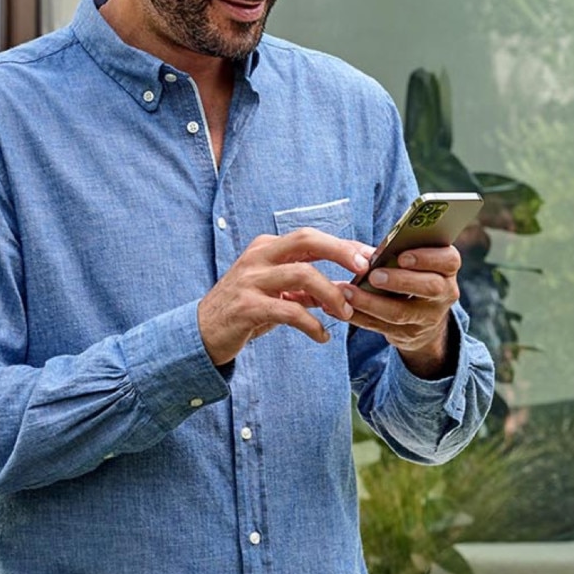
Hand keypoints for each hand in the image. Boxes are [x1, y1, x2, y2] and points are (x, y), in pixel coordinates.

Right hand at [197, 228, 373, 365]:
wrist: (202, 333)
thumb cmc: (245, 310)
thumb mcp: (277, 292)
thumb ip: (308, 288)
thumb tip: (348, 289)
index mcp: (266, 247)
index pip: (311, 237)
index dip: (343, 245)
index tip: (370, 257)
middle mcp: (258, 257)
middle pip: (306, 240)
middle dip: (340, 251)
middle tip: (364, 271)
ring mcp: (251, 280)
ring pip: (302, 273)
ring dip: (331, 293)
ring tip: (345, 313)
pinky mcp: (247, 307)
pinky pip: (289, 311)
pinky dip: (312, 324)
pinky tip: (322, 336)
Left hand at [342, 245, 460, 378]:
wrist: (423, 319)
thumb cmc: (410, 275)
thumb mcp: (413, 262)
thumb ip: (396, 253)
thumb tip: (363, 254)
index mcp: (445, 269)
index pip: (448, 260)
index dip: (427, 257)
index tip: (403, 256)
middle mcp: (443, 293)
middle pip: (430, 287)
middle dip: (400, 281)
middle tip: (374, 276)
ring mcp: (427, 317)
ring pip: (401, 312)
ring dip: (370, 302)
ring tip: (346, 291)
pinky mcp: (407, 334)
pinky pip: (380, 327)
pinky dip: (356, 316)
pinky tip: (336, 308)